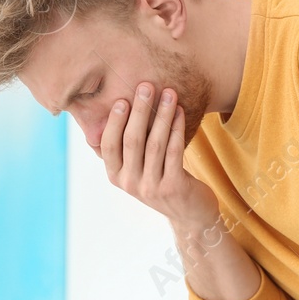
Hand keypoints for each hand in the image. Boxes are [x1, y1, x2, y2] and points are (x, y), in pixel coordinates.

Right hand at [100, 82, 217, 226]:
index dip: (114, 122)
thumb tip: (118, 105)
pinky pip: (175, 152)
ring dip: (162, 115)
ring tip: (169, 92)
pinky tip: (181, 112)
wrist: (190, 213)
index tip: (122, 99)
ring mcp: (151, 187)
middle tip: (146, 85)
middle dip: (140, 110)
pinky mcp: (173, 188)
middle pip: (132, 140)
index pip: (109, 145)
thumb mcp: (138, 168)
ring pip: (155, 143)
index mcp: (115, 175)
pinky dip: (177, 129)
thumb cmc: (162, 180)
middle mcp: (129, 183)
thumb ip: (128, 147)